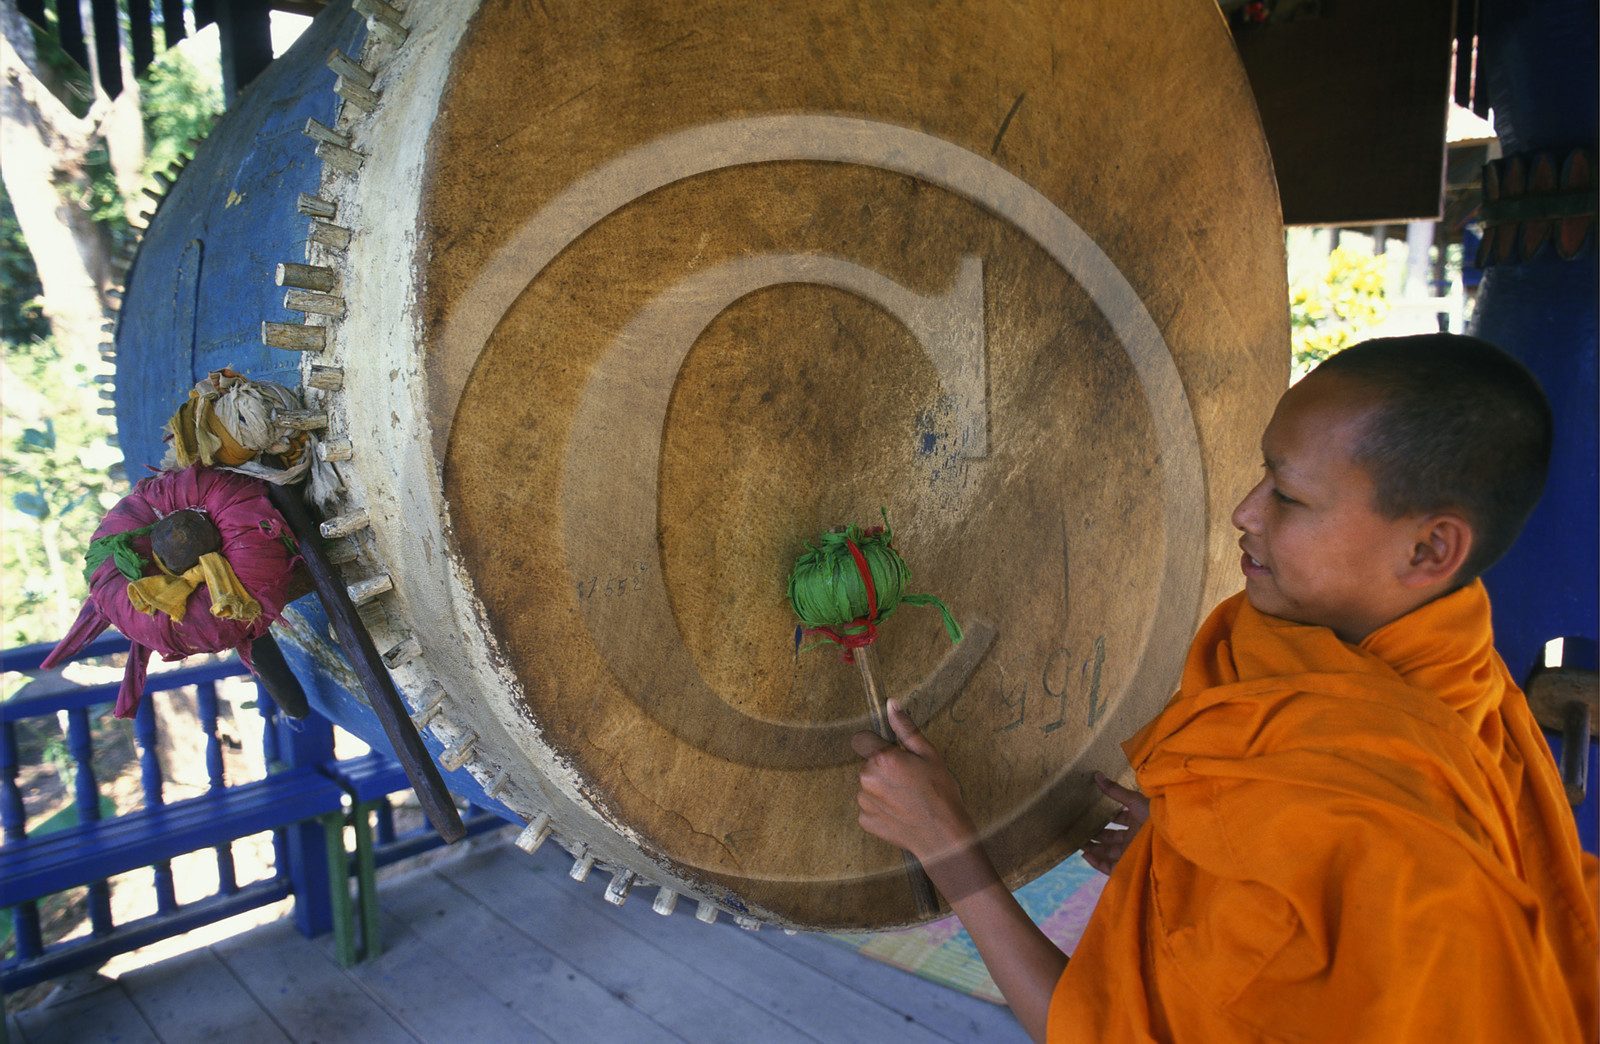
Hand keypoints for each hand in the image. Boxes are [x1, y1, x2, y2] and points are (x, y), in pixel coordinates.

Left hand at [854, 700, 978, 864]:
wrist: (943, 835)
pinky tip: (900, 812)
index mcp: (881, 758)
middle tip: (908, 780)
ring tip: (906, 798)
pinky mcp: (865, 820)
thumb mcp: (928, 754)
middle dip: (884, 769)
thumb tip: (891, 704)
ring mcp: (864, 801)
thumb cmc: (940, 793)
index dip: (880, 747)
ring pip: (868, 786)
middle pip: (868, 764)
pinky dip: (881, 808)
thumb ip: (905, 728)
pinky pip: (869, 807)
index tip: (896, 757)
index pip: (864, 740)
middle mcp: (867, 778)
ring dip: (882, 789)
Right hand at [1080, 772, 1148, 875]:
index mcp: (1137, 821)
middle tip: (1078, 829)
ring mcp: (1130, 851)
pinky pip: (1109, 866)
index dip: (1104, 817)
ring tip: (1077, 842)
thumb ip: (1115, 790)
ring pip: (1107, 852)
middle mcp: (1133, 837)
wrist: (1168, 840)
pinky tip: (1084, 854)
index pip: (1118, 819)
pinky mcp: (1128, 865)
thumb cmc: (1155, 817)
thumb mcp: (1134, 800)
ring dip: (1093, 848)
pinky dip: (1096, 862)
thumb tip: (1097, 775)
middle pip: (1110, 837)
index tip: (1089, 812)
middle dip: (1095, 834)